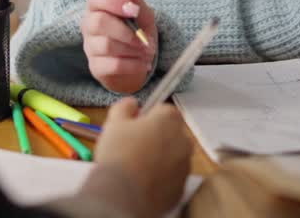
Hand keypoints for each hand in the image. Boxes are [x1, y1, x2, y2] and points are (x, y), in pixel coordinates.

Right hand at [80, 0, 157, 93]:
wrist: (136, 61)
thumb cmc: (137, 32)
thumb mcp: (143, 16)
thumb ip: (137, 3)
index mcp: (97, 6)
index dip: (114, 1)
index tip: (134, 10)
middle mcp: (88, 25)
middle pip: (99, 22)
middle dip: (126, 31)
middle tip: (145, 39)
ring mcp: (90, 47)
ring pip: (107, 45)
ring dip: (133, 49)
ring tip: (148, 51)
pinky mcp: (96, 67)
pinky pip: (113, 65)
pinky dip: (133, 64)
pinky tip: (143, 64)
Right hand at [89, 98, 192, 217]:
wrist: (122, 194)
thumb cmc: (118, 153)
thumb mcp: (114, 122)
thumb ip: (125, 107)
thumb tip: (133, 104)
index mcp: (170, 120)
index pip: (164, 110)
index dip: (148, 117)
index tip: (134, 126)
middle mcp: (184, 140)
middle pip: (171, 133)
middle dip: (157, 137)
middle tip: (134, 147)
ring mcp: (185, 166)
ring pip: (173, 156)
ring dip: (160, 158)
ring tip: (137, 167)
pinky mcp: (181, 188)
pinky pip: (172, 177)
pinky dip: (162, 178)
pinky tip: (143, 181)